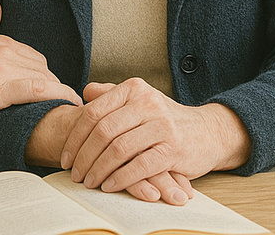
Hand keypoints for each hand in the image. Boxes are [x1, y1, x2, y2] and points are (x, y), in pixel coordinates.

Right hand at [0, 3, 81, 124]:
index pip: (33, 57)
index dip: (41, 74)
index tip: (45, 87)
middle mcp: (4, 52)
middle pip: (42, 69)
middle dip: (51, 85)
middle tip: (54, 103)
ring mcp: (1, 71)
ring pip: (43, 79)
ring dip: (57, 92)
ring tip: (65, 108)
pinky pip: (36, 91)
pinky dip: (56, 95)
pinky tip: (67, 103)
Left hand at [27, 99, 194, 204]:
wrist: (208, 131)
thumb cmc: (166, 119)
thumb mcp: (140, 100)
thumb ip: (113, 94)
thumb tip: (85, 93)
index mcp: (134, 89)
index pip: (94, 112)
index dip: (75, 137)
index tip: (65, 157)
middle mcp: (147, 102)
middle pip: (103, 132)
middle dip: (84, 157)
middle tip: (75, 174)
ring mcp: (162, 124)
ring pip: (119, 149)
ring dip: (99, 170)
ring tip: (89, 182)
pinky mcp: (173, 147)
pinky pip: (139, 165)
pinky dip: (120, 178)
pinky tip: (110, 186)